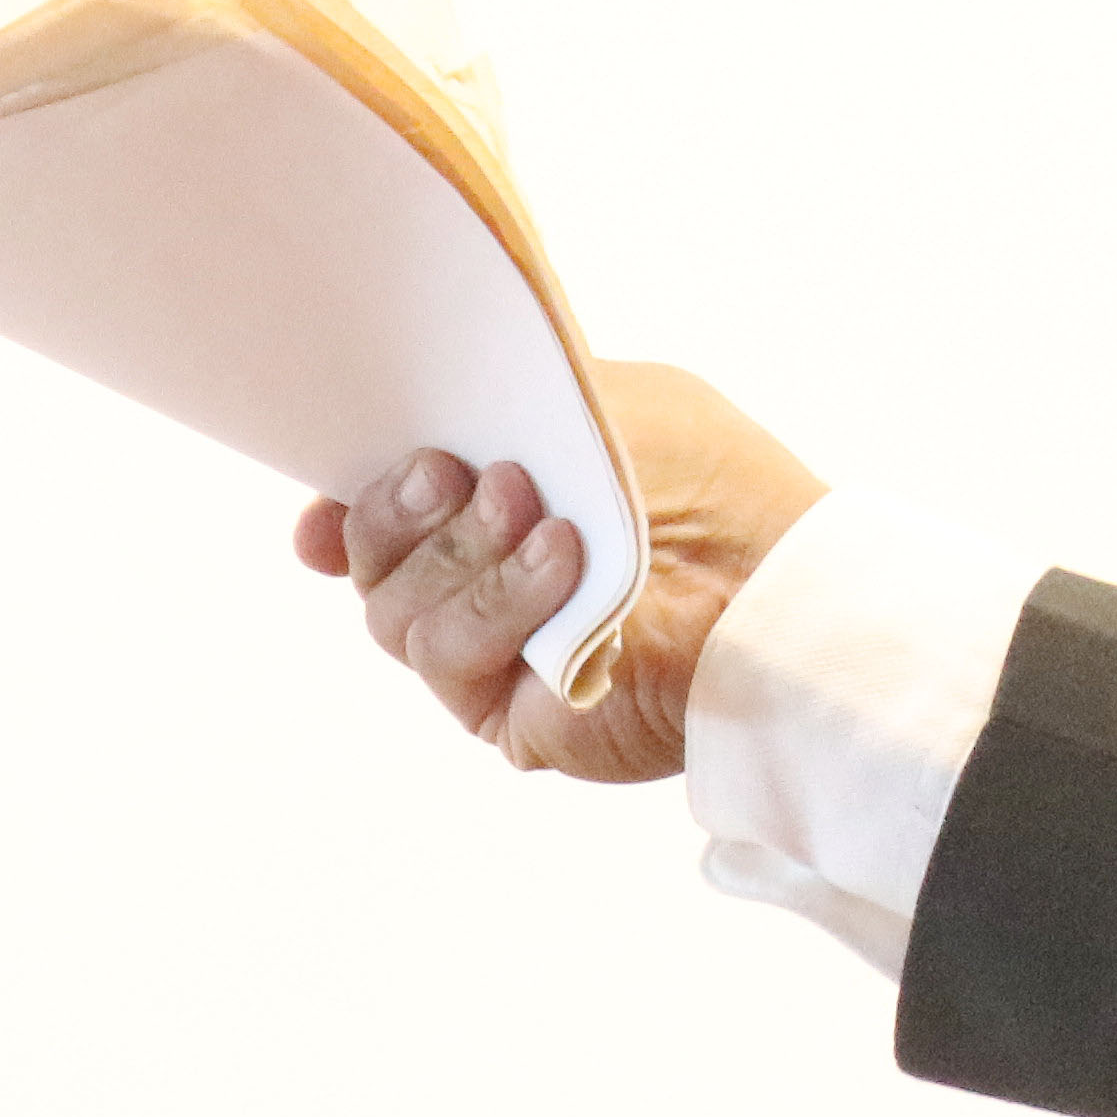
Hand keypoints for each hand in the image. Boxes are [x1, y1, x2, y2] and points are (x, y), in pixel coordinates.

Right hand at [293, 361, 826, 781]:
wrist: (786, 580)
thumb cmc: (713, 485)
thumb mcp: (602, 405)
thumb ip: (504, 403)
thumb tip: (407, 438)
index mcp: (492, 508)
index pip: (377, 509)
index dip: (343, 500)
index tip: (331, 485)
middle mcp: (481, 583)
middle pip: (371, 559)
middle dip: (397, 509)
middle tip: (453, 471)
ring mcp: (493, 652)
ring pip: (393, 611)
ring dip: (462, 551)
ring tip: (543, 515)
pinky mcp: (510, 713)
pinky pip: (446, 657)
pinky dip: (496, 604)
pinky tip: (562, 563)